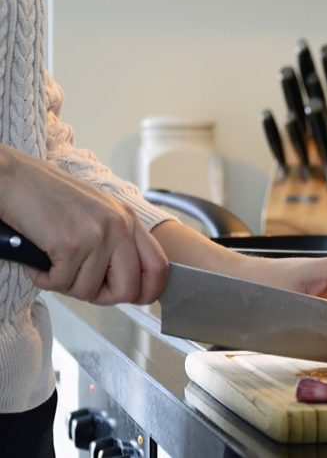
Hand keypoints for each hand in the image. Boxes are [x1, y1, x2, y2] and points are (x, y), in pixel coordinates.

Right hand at [0, 146, 168, 303]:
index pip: (159, 267)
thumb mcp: (99, 213)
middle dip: (101, 297)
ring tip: (54, 263)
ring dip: (66, 285)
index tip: (131, 298)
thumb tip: (127, 280)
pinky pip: (61, 285)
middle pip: (128, 290)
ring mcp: (97, 236)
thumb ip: (117, 241)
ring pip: (89, 291)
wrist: (16, 179)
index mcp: (129, 220)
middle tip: (80, 284)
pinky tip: (39, 262)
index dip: (146, 292)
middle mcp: (119, 227)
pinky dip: (45, 280)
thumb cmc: (51, 196)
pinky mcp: (71, 245)